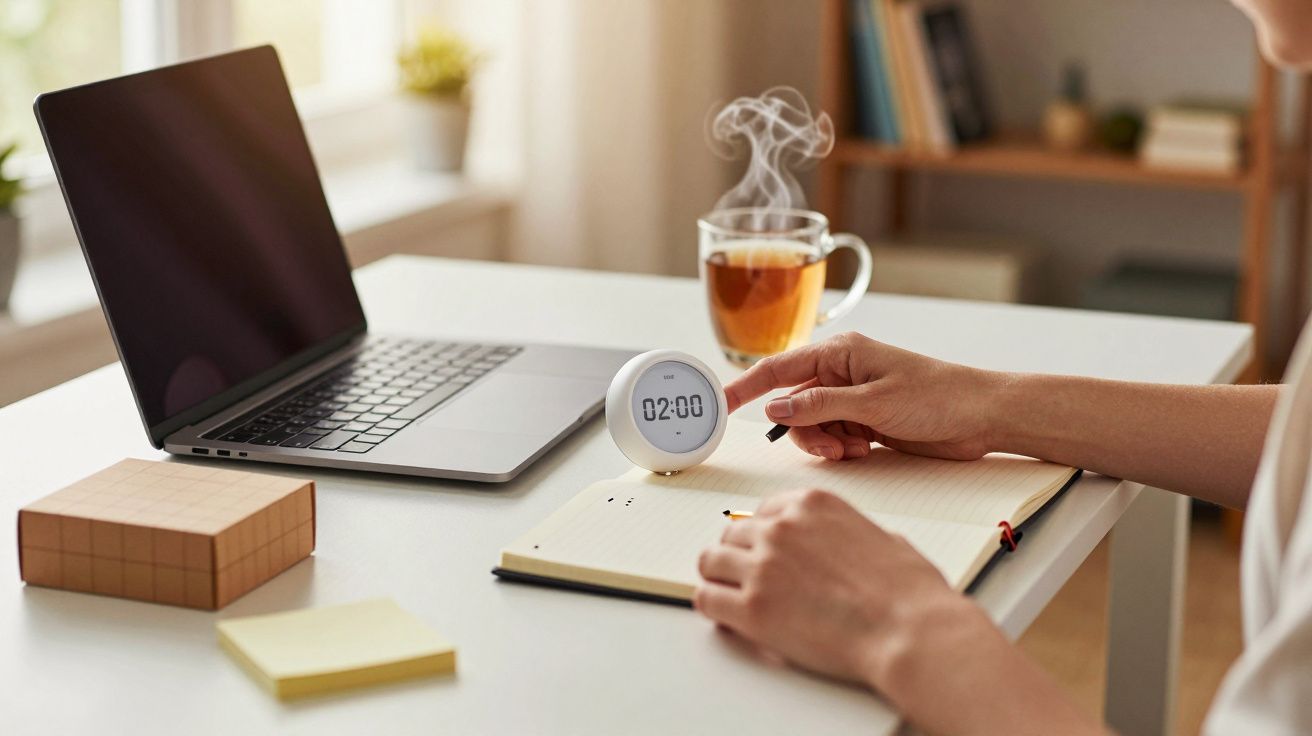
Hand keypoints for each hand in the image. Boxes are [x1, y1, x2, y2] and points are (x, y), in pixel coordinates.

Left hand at [695, 490, 1105, 735]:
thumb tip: (847, 544)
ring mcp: (763, 566)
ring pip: (711, 561)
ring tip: (731, 594)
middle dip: (738, 555)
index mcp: (811, 505)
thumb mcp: (883, 537)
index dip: (761, 535)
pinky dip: (712, 606)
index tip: (761, 549)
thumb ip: (850, 533)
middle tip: (745, 575)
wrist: (910, 630)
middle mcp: (781, 528)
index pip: (762, 510)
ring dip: (720, 578)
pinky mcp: (752, 608)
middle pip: (732, 533)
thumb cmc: (908, 592)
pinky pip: (707, 599)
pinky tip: (726, 615)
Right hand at [724, 332, 1005, 461]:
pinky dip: (840, 449)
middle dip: (802, 431)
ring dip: (824, 443)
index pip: (778, 369)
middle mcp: (841, 373)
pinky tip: (863, 451)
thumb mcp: (873, 402)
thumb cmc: (938, 396)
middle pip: (792, 405)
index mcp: (840, 354)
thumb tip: (775, 409)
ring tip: (853, 451)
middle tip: (829, 448)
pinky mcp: (866, 420)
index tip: (721, 403)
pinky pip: (833, 436)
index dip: (746, 387)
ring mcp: (853, 397)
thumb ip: (819, 405)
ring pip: (811, 425)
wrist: (983, 416)